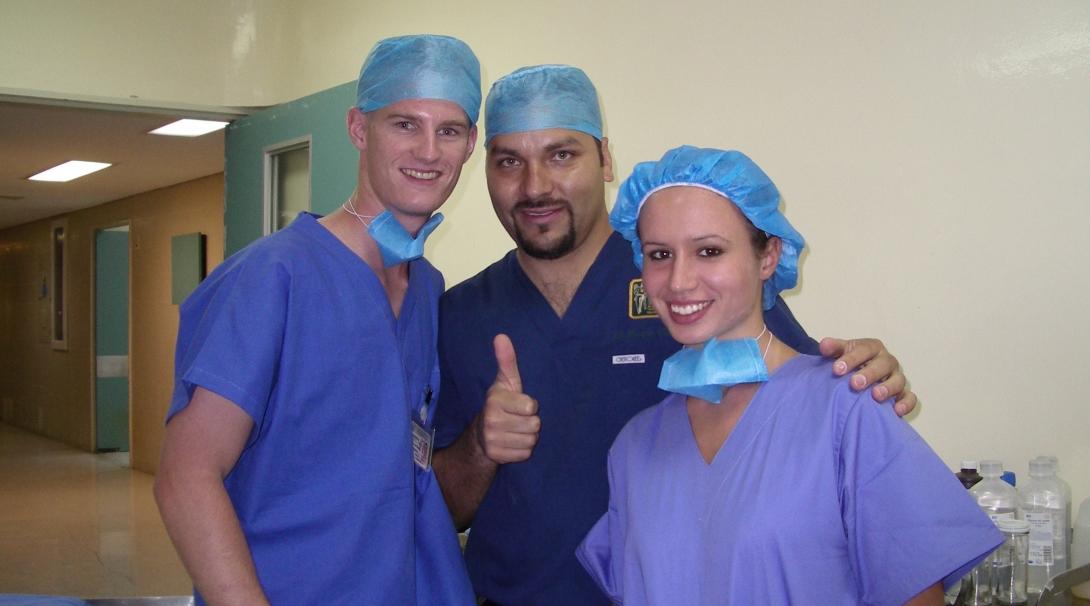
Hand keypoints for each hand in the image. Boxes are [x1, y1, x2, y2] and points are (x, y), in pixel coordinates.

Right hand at [473, 334, 540, 463]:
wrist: (482, 434)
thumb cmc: (501, 403)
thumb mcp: (506, 381)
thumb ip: (506, 360)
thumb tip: (502, 336)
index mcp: (495, 401)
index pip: (530, 407)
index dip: (530, 406)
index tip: (521, 404)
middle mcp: (492, 421)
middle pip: (534, 425)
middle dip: (531, 423)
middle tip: (519, 419)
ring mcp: (493, 440)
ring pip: (531, 441)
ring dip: (528, 436)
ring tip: (516, 430)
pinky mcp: (497, 456)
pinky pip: (525, 454)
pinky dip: (523, 450)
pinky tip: (513, 442)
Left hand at [819, 337, 916, 416]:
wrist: (858, 375)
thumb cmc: (850, 363)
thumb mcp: (840, 353)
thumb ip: (833, 348)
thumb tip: (824, 345)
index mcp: (872, 348)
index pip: (864, 349)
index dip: (851, 359)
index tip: (837, 369)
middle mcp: (887, 361)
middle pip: (883, 364)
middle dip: (869, 374)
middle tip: (854, 384)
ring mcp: (896, 377)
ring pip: (898, 380)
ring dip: (888, 388)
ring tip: (876, 396)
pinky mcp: (902, 393)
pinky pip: (909, 397)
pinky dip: (906, 403)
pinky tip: (896, 411)